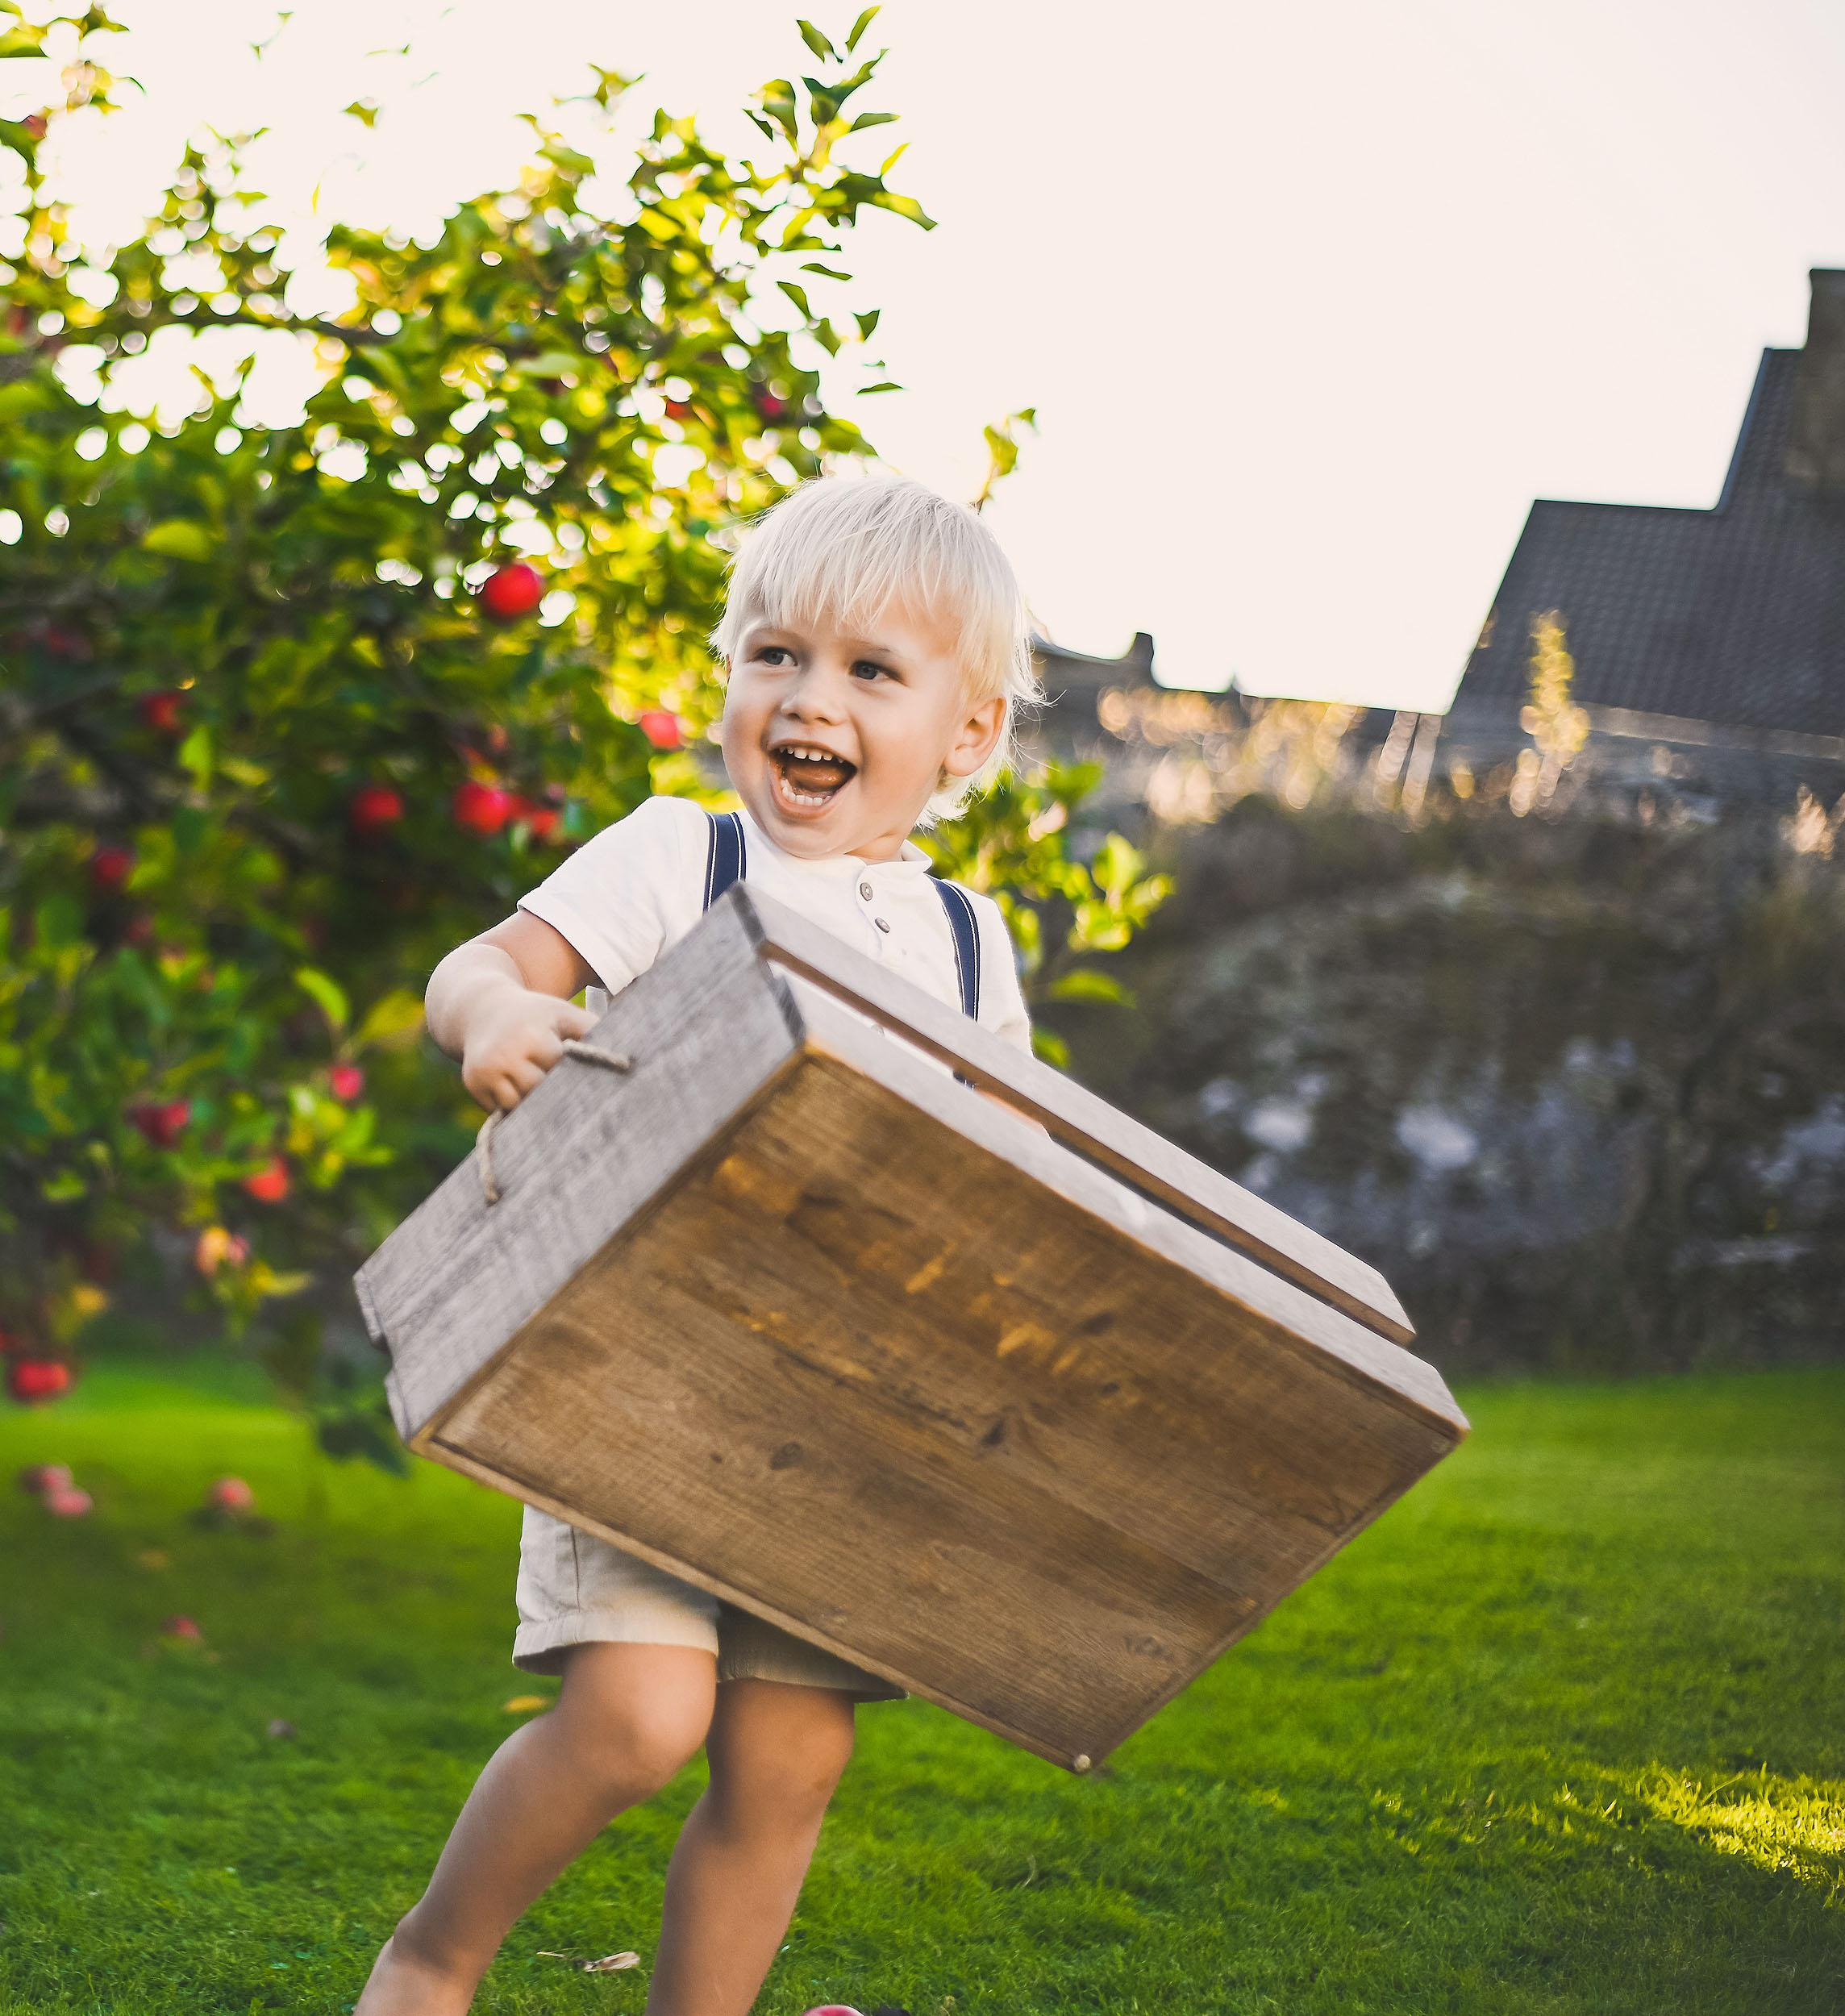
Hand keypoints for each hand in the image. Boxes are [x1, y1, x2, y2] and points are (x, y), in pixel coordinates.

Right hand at [460, 987, 596, 1113]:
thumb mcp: (563, 1013)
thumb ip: (592, 1029)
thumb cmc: (534, 1013)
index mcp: (531, 1037)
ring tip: (549, 1097)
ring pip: (520, 1106)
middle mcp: (504, 1056)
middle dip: (555, 1095)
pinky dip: (514, 1107)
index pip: (560, 1072)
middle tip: (572, 1099)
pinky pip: (501, 1110)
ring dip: (535, 1105)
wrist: (482, 1009)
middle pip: (539, 1094)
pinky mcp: (472, 1085)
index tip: (589, 1086)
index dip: (573, 1078)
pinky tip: (522, 1094)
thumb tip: (626, 1054)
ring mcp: (485, 1072)